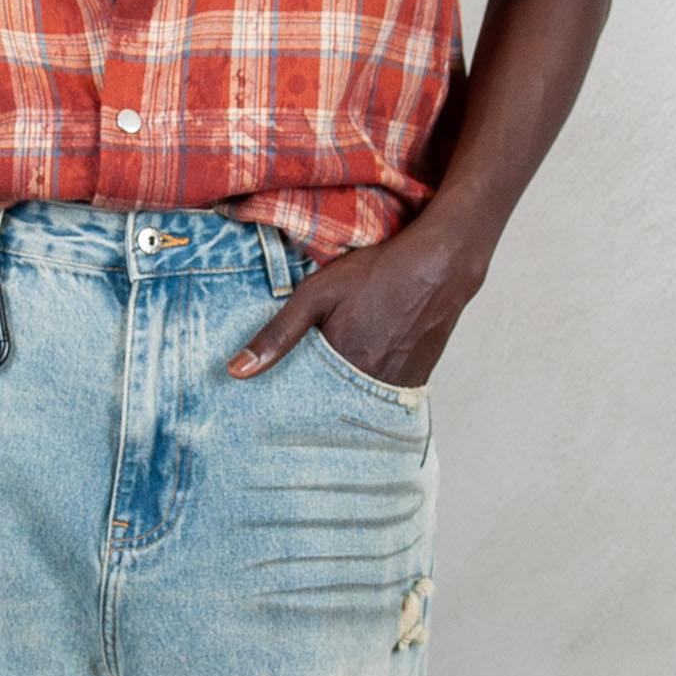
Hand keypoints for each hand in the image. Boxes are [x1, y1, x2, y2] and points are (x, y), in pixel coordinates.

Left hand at [226, 225, 483, 385]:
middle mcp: (370, 384)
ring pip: (358, 405)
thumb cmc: (376, 273)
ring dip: (341, 400)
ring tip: (323, 391)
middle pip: (331, 408)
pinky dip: (367, 392)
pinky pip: (383, 398)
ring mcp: (397, 385)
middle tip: (292, 403)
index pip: (302, 403)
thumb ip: (278, 334)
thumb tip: (236, 372)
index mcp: (340, 366)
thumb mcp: (317, 294)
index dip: (285, 404)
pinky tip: (358, 375)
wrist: (439, 266)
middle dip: (312, 407)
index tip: (266, 409)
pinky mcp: (416, 380)